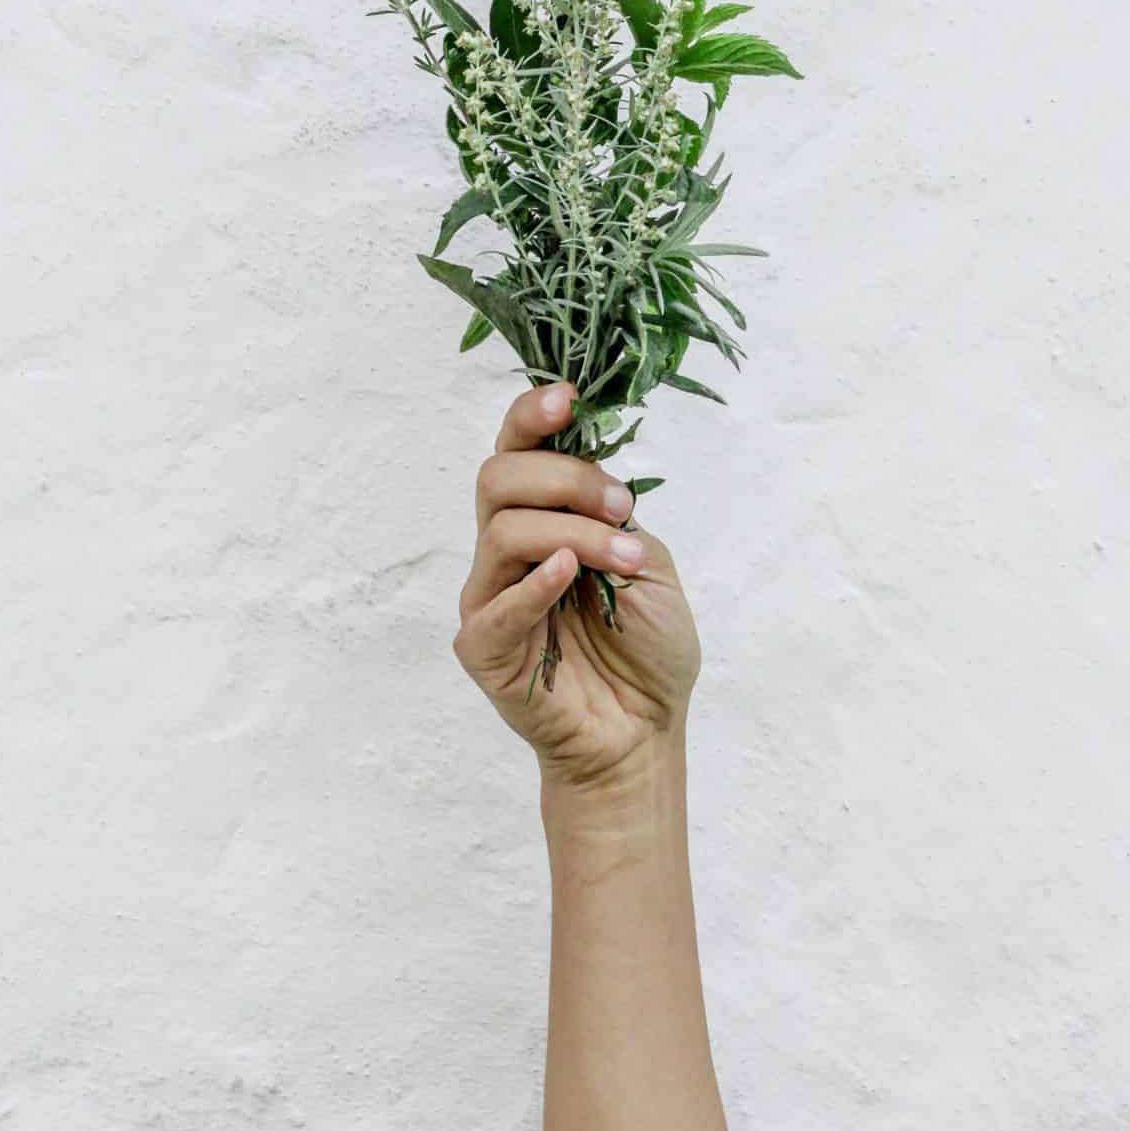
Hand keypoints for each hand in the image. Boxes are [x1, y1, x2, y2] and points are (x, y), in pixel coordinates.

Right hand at [453, 380, 702, 795]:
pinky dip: (533, 584)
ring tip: (623, 559)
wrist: (644, 732)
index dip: (532, 415)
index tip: (569, 399)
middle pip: (499, 478)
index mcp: (543, 518)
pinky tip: (568, 575)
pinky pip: (496, 606)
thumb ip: (612, 515)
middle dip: (565, 478)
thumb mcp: (647, 560)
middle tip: (620, 506)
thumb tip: (592, 471)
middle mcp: (506, 549)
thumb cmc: (646, 649)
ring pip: (503, 531)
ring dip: (573, 533)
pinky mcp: (483, 648)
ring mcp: (489, 597)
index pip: (516, 450)